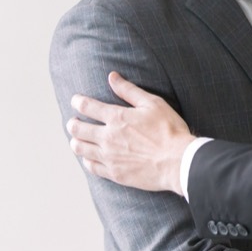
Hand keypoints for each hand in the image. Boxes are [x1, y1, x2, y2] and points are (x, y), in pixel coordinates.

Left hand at [67, 72, 194, 194]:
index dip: (78, 102)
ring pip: (80, 149)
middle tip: (74, 122)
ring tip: (78, 139)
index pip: (87, 106)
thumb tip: (112, 77)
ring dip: (76, 141)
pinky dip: (86, 160)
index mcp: (117, 118)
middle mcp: (108, 137)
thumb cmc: (169, 130)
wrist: (178, 161)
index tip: (76, 100)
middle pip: (78, 129)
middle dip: (73, 123)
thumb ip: (129, 90)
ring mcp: (109, 157)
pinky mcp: (114, 173)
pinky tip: (89, 157)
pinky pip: (91, 167)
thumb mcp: (153, 104)